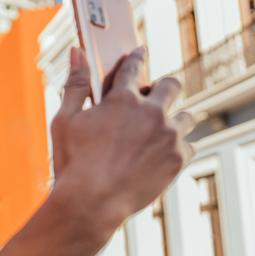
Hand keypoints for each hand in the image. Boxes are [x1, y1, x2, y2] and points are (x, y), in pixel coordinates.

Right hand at [51, 46, 194, 222]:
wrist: (90, 204)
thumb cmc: (72, 162)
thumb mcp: (65, 120)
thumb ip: (74, 83)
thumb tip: (77, 51)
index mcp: (121, 98)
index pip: (133, 66)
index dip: (137, 56)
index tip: (140, 51)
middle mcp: (151, 112)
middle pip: (171, 84)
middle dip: (163, 86)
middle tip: (154, 96)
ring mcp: (168, 136)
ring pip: (186, 116)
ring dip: (174, 119)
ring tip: (158, 131)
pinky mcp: (178, 159)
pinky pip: (189, 145)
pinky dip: (178, 148)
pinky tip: (162, 155)